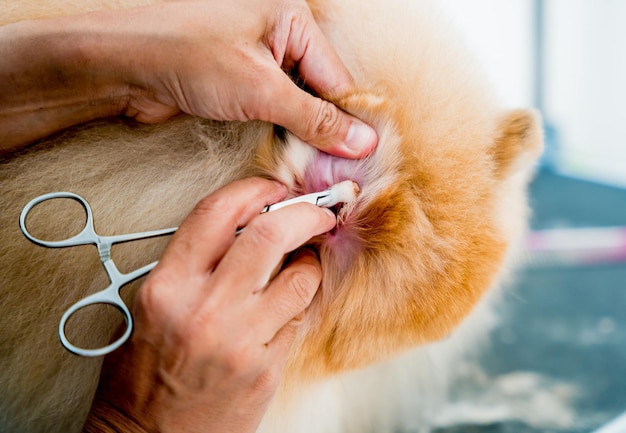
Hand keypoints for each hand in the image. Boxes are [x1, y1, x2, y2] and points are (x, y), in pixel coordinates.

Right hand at [84, 178, 335, 432]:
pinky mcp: (265, 369)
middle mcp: (204, 309)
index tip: (275, 189)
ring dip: (311, 262)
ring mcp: (240, 341)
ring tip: (302, 265)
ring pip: (301, 276)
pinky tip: (290, 303)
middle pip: (271, 234)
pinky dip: (301, 301)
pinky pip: (299, 317)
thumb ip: (194, 262)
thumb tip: (249, 224)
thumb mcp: (151, 305)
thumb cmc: (143, 372)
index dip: (255, 188)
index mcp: (167, 287)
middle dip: (306, 213)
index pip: (217, 212)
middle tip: (320, 212)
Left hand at [120, 0, 376, 157]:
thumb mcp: (260, 89)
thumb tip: (357, 139)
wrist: (123, 69)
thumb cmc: (181, 53)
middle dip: (325, 130)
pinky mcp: (240, 81)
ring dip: (303, 134)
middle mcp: (277, 34)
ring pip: (297, 103)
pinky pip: (274, 109)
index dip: (349, 121)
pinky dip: (282, 132)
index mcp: (290, 17)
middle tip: (338, 168)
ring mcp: (257, 58)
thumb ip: (314, 118)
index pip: (337, 77)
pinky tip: (289, 152)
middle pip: (319, 91)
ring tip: (315, 165)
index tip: (361, 156)